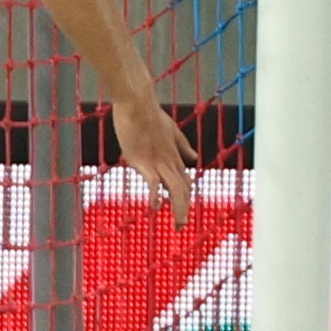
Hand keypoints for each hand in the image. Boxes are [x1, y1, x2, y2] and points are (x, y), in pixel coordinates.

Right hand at [112, 92, 196, 227]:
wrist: (136, 102)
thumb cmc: (149, 114)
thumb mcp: (171, 130)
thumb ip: (182, 145)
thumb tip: (194, 158)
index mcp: (174, 156)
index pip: (185, 182)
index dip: (186, 198)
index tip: (183, 213)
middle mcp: (169, 161)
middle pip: (183, 190)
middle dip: (184, 210)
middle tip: (181, 228)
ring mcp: (157, 161)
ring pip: (175, 190)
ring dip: (179, 209)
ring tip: (178, 225)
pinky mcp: (142, 160)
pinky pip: (153, 181)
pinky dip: (155, 195)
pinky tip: (155, 206)